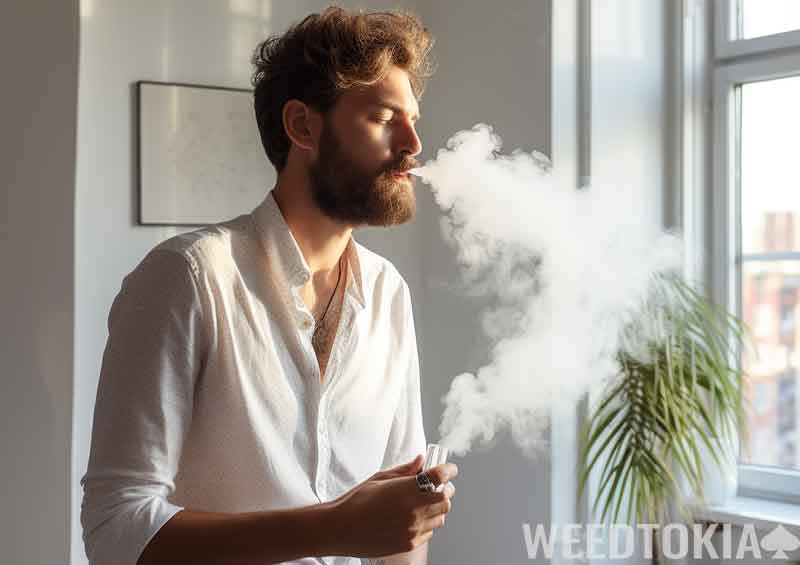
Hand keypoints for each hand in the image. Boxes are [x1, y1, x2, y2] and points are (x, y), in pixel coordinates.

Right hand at [329, 454, 457, 557]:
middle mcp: (413, 510)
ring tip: (421, 503)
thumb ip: (405, 470)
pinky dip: (426, 523)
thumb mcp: (380, 478)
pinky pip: (429, 532)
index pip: (440, 476)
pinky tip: (411, 518)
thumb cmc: (357, 501)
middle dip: (445, 490)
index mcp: (406, 489)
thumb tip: (421, 461)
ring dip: (436, 508)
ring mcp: (413, 529)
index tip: (449, 469)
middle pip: (446, 499)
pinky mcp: (409, 543)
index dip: (449, 470)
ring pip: (440, 517)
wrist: (342, 529)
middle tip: (436, 486)